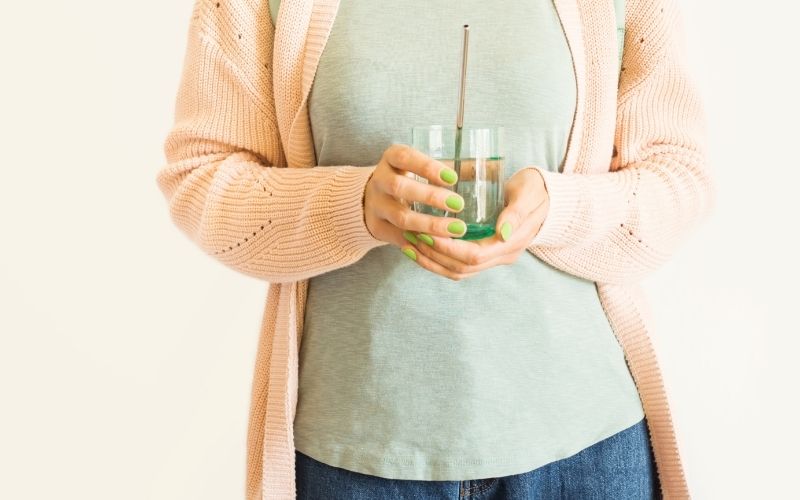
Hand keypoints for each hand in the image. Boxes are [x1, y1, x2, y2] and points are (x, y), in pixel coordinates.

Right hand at [363, 144, 468, 248]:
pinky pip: (398, 238)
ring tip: (458, 229)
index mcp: (392, 158)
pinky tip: (440, 246)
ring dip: (429, 224)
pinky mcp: (378, 227)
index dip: (428, 167)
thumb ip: (448, 166)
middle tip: (459, 204)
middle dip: (430, 196)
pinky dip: (420, 242)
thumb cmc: (409, 177)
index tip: (453, 177)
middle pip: (400, 187)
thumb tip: (490, 167)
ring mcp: (376, 206)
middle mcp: (379, 181)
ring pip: (400, 217)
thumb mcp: (420, 165)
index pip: (405, 158)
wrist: (373, 198)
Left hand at [407, 167, 549, 280]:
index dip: (448, 248)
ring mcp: (493, 257)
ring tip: (409, 244)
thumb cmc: (536, 190)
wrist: (547, 197)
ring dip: (431, 261)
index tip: (426, 232)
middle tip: (411, 235)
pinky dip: (437, 260)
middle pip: (461, 268)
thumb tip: (503, 232)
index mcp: (511, 244)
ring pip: (457, 271)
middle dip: (433, 254)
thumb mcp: (529, 194)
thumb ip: (516, 211)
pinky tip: (419, 248)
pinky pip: (458, 265)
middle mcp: (502, 256)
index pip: (473, 256)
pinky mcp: (485, 253)